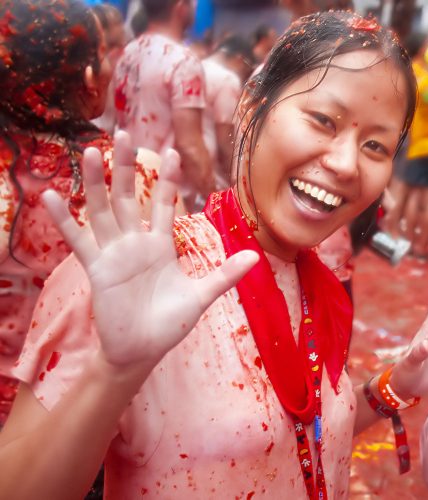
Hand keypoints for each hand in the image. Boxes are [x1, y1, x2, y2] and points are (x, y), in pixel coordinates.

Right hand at [42, 132, 257, 369]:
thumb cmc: (170, 324)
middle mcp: (135, 243)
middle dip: (127, 167)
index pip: (164, 204)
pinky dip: (64, 220)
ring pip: (102, 210)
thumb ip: (225, 274)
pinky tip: (51, 196)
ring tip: (89, 152)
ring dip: (95, 183)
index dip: (167, 179)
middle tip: (124, 135)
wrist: (143, 352)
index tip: (173, 151)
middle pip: (129, 197)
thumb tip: (255, 256)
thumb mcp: (201, 296)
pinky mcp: (97, 269)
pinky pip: (78, 241)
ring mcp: (114, 254)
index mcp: (160, 245)